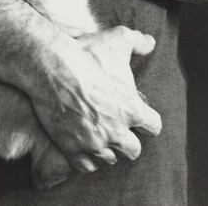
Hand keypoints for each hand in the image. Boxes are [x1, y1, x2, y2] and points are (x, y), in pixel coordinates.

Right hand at [32, 26, 162, 172]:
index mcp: (132, 109)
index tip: (139, 115)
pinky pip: (87, 167)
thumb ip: (138, 41)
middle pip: (133, 150)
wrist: (53, 67)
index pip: (154, 127)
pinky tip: (84, 146)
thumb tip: (151, 42)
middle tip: (118, 128)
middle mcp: (116, 131)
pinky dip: (87, 159)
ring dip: (107, 149)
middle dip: (128, 140)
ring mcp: (94, 143)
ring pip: (110, 160)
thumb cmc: (87, 54)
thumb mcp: (118, 40)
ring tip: (100, 136)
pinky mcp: (73, 149)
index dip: (147, 120)